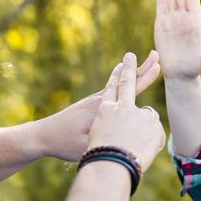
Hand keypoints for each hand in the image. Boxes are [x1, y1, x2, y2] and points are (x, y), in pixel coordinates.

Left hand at [35, 51, 160, 161]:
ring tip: (144, 63)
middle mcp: (99, 100)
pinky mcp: (90, 105)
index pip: (129, 89)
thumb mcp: (85, 146)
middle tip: (155, 54)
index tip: (157, 64)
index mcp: (101, 107)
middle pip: (126, 81)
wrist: (42, 135)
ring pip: (118, 84)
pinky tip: (124, 79)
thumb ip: (105, 139)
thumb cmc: (63, 143)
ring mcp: (94, 101)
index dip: (144, 77)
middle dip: (142, 68)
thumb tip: (126, 135)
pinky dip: (121, 81)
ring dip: (132, 73)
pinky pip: (111, 90)